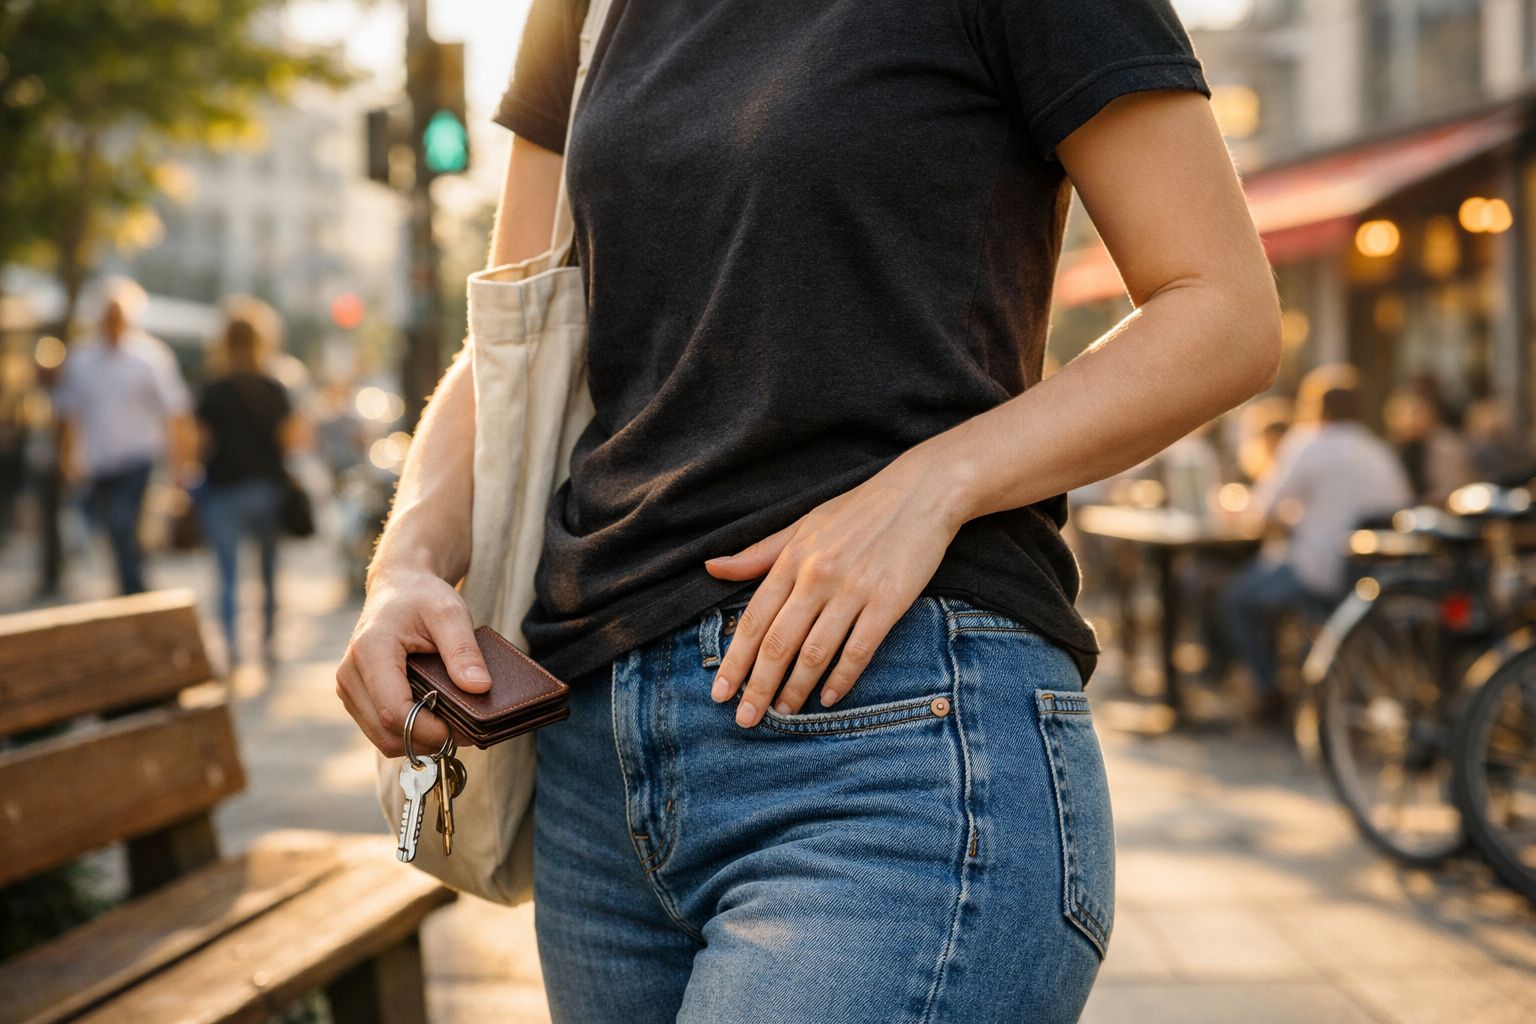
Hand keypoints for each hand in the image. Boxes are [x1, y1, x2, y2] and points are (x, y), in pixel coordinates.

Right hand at [335, 566, 490, 755]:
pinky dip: (408, 733)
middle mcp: (349, 674)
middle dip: (427, 741)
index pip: (395, 712)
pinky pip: (380, 730)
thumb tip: (479, 688)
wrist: (398, 587)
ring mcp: (348, 688)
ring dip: (418, 740)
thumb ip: (464, 650)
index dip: (430, 731)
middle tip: (464, 732)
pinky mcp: (354, 697)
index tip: (462, 730)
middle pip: (387, 733)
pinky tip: (434, 719)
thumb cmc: (423, 597)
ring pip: (382, 738)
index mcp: (370, 651)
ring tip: (452, 725)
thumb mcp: (450, 613)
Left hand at [704, 449, 969, 726]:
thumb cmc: (859, 510)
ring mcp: (853, 590)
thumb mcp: (803, 525)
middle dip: (757, 686)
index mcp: (793, 558)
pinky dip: (841, 679)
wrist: (922, 492)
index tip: (719, 693)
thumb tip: (711, 567)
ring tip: (783, 714)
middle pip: (778, 643)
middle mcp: (817, 576)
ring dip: (795, 689)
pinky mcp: (888, 602)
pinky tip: (828, 699)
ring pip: (814, 652)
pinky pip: (858, 650)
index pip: (754, 620)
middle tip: (744, 719)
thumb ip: (758, 554)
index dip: (734, 661)